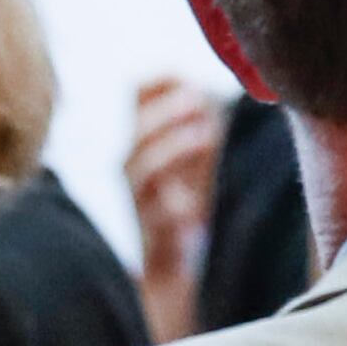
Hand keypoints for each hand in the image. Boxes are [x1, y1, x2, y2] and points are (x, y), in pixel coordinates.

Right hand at [125, 77, 227, 341]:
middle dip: (168, 112)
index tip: (191, 79)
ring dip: (173, 148)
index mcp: (145, 140)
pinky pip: (157, 218)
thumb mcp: (194, 154)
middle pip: (139, 130)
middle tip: (200, 100)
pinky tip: (191, 205)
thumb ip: (200, 119)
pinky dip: (173, 208)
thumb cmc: (185, 201)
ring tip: (206, 136)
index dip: (161, 82)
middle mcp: (135, 168)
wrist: (172, 266)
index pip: (138, 94)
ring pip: (141, 169)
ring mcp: (141, 201)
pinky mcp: (154, 234)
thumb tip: (211, 84)